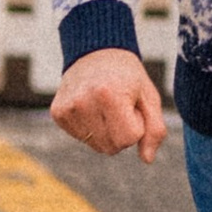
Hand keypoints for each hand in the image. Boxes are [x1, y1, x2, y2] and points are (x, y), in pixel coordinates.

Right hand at [50, 52, 166, 164]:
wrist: (96, 52)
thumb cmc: (128, 76)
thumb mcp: (149, 97)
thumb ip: (154, 129)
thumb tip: (147, 159)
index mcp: (109, 95)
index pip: (128, 139)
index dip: (136, 125)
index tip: (132, 105)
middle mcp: (84, 102)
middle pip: (111, 147)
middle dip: (121, 131)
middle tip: (119, 105)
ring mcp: (68, 108)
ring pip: (96, 146)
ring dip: (106, 131)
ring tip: (105, 106)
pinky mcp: (57, 113)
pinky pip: (81, 138)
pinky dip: (91, 128)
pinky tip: (91, 107)